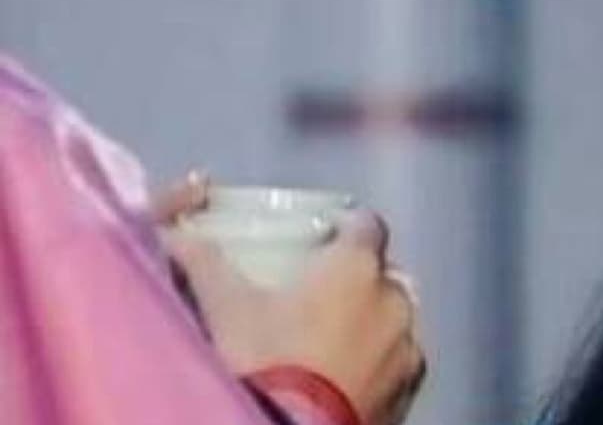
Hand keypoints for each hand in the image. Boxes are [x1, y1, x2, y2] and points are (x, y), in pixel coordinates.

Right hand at [159, 182, 424, 424]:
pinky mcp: (409, 393)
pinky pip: (397, 367)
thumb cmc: (262, 360)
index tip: (325, 239)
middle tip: (319, 299)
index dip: (347, 229)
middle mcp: (395, 301)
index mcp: (358, 266)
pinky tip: (345, 378)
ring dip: (371, 326)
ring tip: (330, 344)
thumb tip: (178, 236)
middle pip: (383, 277)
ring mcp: (408, 349)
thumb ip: (204, 263)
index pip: (367, 225)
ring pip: (394, 324)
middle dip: (359, 282)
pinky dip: (378, 366)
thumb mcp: (224, 308)